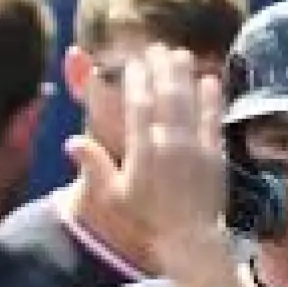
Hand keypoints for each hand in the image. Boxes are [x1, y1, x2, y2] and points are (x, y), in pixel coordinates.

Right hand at [64, 45, 225, 246]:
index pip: (138, 105)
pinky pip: (214, 120)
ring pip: (189, 103)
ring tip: (181, 53)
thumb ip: (95, 165)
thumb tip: (71, 140)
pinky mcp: (216, 156)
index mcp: (142, 151)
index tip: (134, 62)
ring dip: (185, 75)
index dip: (136, 79)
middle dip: (161, 68)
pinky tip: (210, 80)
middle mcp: (169, 144)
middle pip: (165, 96)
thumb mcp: (114, 196)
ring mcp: (195, 148)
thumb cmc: (147, 219)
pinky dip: (212, 98)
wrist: (189, 238)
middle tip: (158, 48)